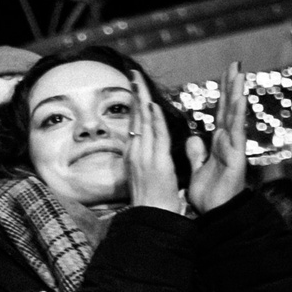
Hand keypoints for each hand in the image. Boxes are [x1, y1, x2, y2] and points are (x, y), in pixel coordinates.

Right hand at [127, 73, 186, 215]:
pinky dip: (153, 121)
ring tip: (140, 82)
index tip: (136, 86)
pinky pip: (156, 137)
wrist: (153, 217)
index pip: (136, 123)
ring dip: (143, 101)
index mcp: (135, 154)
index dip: (137, 103)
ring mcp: (145, 157)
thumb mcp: (148, 174)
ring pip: (144, 123)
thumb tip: (148, 147)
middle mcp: (136, 152)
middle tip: (134, 74)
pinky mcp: (157, 162)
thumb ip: (148, 158)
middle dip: (136, 95)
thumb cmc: (153, 199)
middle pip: (136, 118)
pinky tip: (152, 106)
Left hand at [185, 59, 249, 213]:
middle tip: (236, 66)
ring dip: (237, 100)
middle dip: (233, 89)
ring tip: (240, 80)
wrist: (216, 213)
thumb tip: (194, 138)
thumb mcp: (199, 168)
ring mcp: (233, 151)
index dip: (223, 94)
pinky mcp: (235, 162)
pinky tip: (235, 111)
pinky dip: (234, 126)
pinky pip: (234, 142)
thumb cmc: (210, 192)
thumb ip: (197, 153)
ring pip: (236, 121)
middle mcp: (228, 143)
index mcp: (219, 143)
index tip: (225, 74)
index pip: (221, 112)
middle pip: (231, 111)